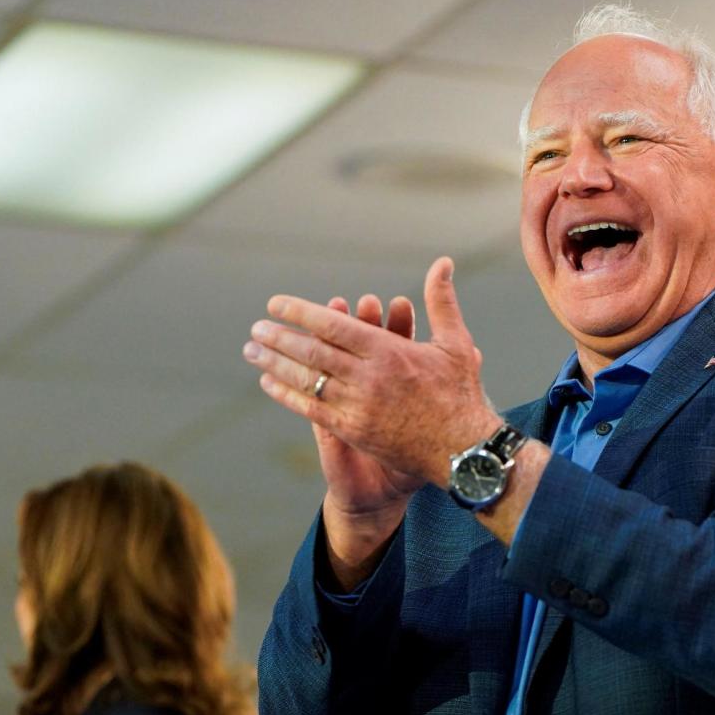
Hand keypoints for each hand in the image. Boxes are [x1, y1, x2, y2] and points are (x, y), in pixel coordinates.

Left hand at [244, 257, 501, 486]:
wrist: (462, 452)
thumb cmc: (460, 394)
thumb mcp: (455, 343)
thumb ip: (441, 302)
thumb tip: (442, 263)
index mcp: (389, 351)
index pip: (333, 325)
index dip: (300, 312)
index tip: (275, 304)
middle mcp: (368, 378)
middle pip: (312, 352)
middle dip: (279, 338)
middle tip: (255, 329)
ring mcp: (358, 407)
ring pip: (306, 380)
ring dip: (275, 364)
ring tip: (252, 351)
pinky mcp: (353, 431)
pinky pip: (310, 410)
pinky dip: (287, 395)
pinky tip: (269, 384)